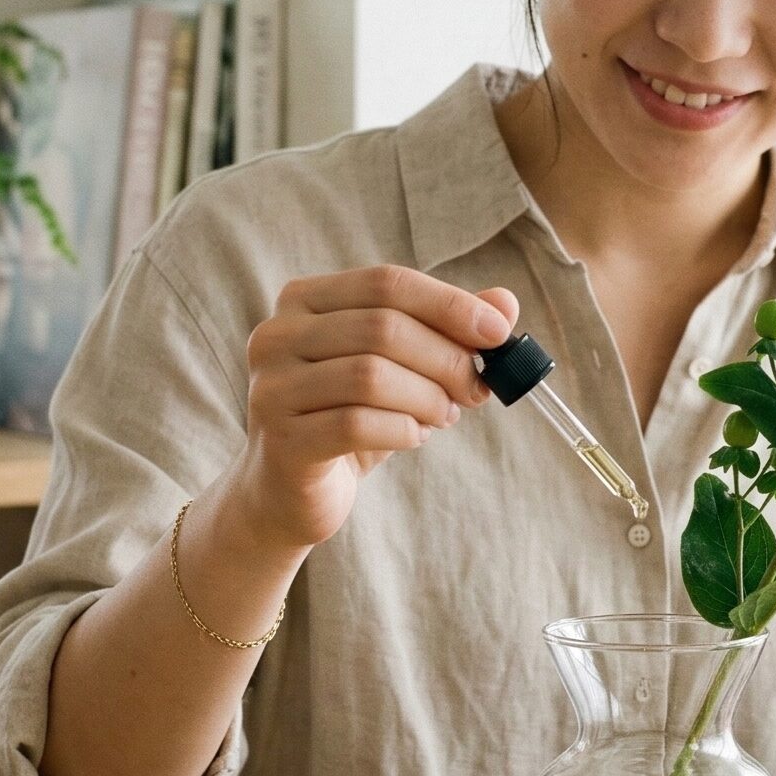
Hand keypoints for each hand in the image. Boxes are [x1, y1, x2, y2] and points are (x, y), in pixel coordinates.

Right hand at [228, 265, 519, 552]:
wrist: (288, 491)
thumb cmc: (348, 417)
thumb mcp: (399, 367)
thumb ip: (446, 331)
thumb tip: (504, 302)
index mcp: (304, 300)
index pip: (387, 283)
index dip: (449, 305)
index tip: (498, 333)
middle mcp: (277, 336)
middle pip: (383, 327)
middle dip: (445, 358)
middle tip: (476, 387)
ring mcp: (271, 389)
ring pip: (371, 376)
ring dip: (427, 398)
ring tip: (442, 414)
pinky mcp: (282, 441)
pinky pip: (357, 425)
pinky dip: (403, 430)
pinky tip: (412, 436)